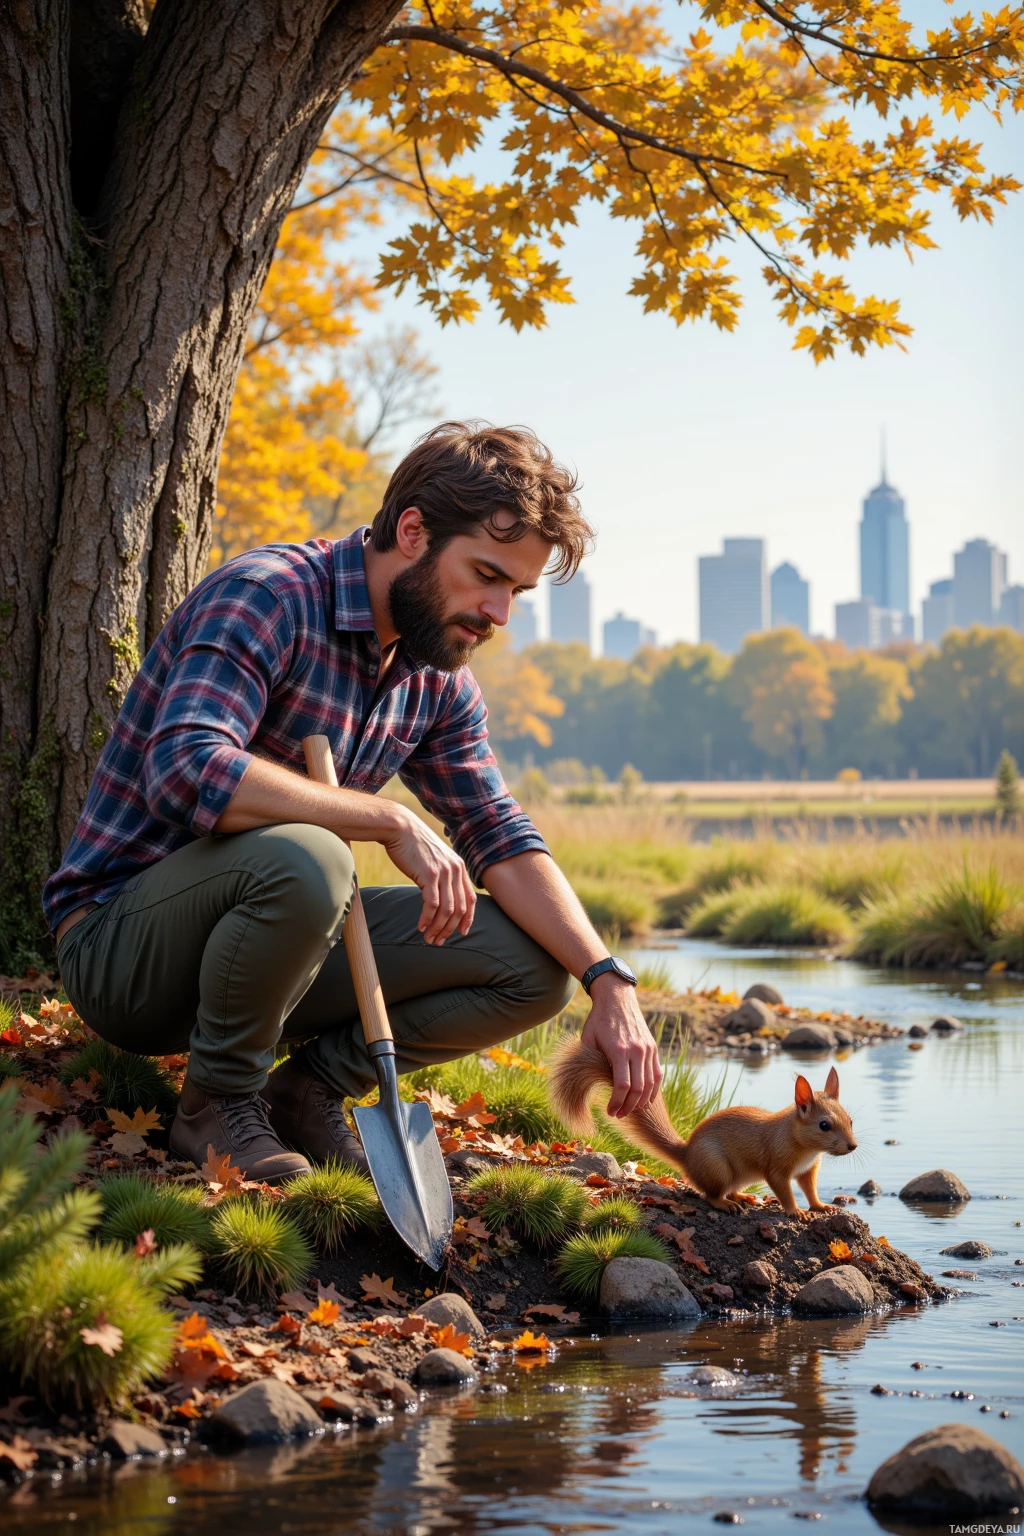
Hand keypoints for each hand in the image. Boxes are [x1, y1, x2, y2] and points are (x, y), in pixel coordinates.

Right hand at [382, 809, 475, 943]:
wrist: (400, 827)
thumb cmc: (413, 845)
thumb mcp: (434, 859)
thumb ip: (442, 874)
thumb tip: (441, 895)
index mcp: (459, 867)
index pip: (470, 899)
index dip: (468, 918)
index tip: (462, 932)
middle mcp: (455, 870)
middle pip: (459, 908)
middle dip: (450, 929)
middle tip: (438, 941)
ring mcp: (443, 872)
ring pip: (447, 910)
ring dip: (438, 928)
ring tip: (429, 938)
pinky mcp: (429, 874)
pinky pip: (432, 905)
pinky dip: (427, 919)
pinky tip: (420, 926)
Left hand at [580, 975, 662, 1117]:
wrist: (616, 999)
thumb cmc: (598, 1021)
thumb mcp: (588, 1040)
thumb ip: (590, 1062)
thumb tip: (587, 1086)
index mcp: (619, 1050)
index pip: (623, 1086)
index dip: (617, 1102)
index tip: (610, 1112)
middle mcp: (637, 1050)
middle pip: (639, 1089)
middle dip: (629, 1106)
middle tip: (618, 1114)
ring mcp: (647, 1049)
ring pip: (651, 1084)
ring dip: (641, 1101)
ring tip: (630, 1109)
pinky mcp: (653, 1048)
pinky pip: (657, 1074)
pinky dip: (653, 1089)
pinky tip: (644, 1099)